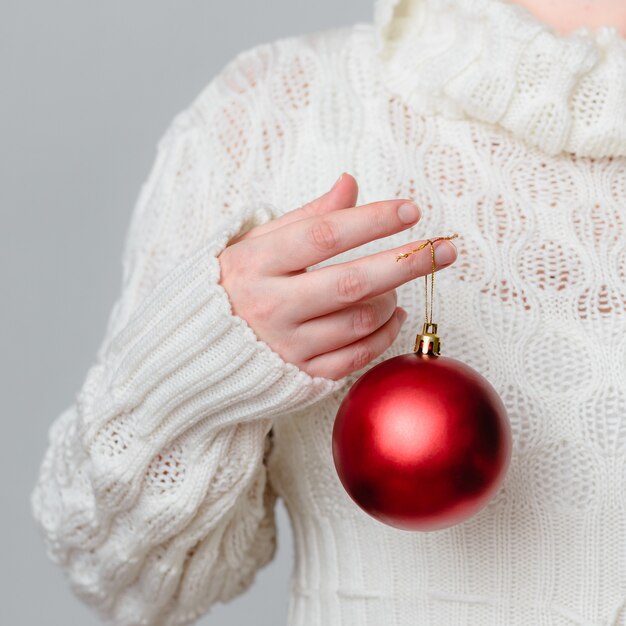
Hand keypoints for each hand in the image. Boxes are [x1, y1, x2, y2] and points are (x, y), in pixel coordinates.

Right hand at [217, 173, 457, 379]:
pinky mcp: (300, 375)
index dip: (371, 221)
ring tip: (397, 283)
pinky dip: (384, 335)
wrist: (197, 350)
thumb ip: (305, 216)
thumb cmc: (233, 287)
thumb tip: (350, 185)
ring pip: (359, 321)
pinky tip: (392, 316)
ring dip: (391, 299)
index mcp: (256, 264)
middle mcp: (271, 307)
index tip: (410, 211)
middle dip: (406, 262)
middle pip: (352, 282)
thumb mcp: (256, 244)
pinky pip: (356, 357)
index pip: (323, 236)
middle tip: (446, 249)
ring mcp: (286, 346)